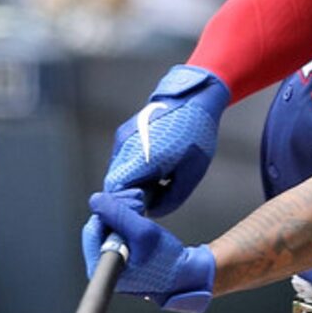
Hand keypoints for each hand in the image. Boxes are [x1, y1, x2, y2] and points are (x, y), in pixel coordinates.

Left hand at [85, 193, 214, 312]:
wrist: (184, 274)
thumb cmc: (168, 261)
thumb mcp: (144, 232)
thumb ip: (119, 214)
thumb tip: (96, 200)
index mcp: (104, 267)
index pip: (93, 229)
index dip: (111, 212)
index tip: (131, 210)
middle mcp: (103, 266)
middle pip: (98, 225)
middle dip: (118, 211)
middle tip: (138, 209)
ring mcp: (111, 260)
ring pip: (106, 225)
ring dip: (123, 213)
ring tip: (141, 213)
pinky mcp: (120, 254)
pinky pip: (115, 229)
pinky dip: (126, 219)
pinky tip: (138, 220)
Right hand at [101, 63, 229, 216]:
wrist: (194, 99)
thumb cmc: (197, 134)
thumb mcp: (191, 174)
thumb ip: (171, 199)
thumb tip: (152, 212)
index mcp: (142, 157)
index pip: (117, 191)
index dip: (125, 206)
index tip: (140, 213)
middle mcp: (126, 147)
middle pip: (114, 184)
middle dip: (128, 197)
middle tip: (150, 202)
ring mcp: (123, 138)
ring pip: (117, 172)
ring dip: (131, 184)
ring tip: (156, 184)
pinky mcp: (125, 134)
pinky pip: (122, 160)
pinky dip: (132, 171)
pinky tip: (153, 171)